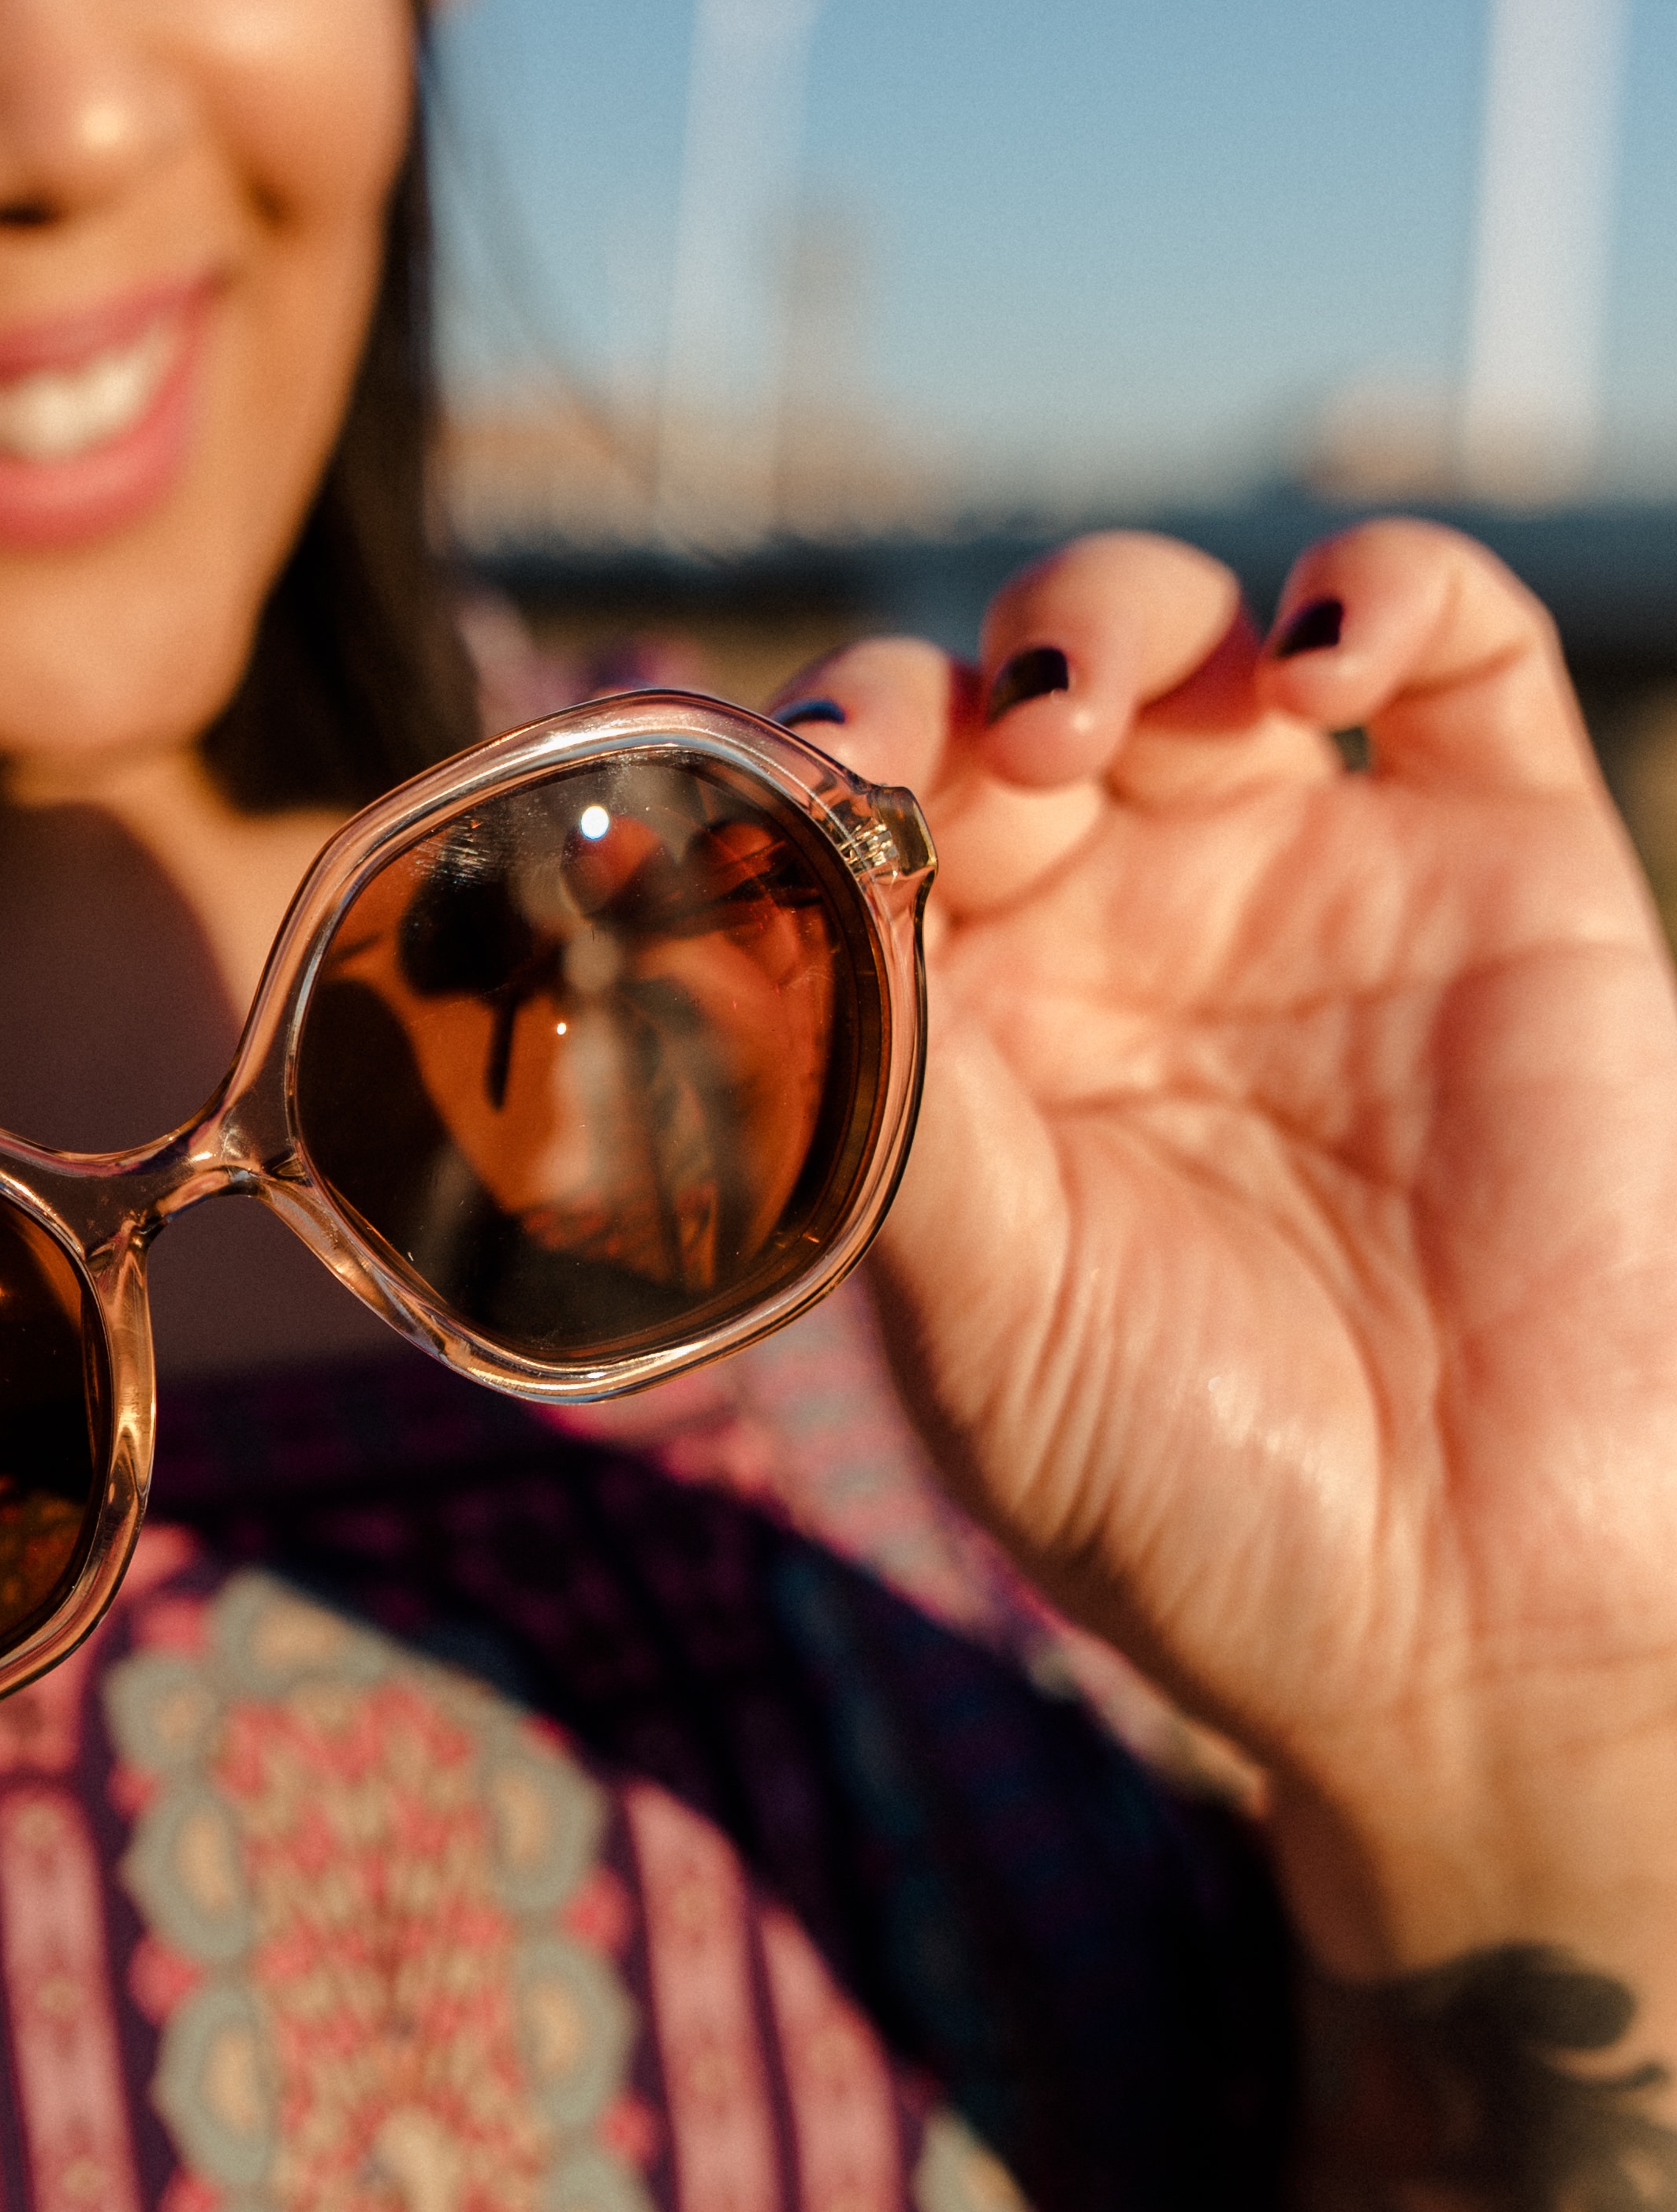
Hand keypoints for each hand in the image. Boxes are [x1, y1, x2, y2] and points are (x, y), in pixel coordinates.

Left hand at [815, 520, 1676, 1966]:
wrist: (1472, 1623)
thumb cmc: (1195, 1499)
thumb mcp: (976, 1304)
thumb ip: (865, 1097)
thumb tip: (705, 922)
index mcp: (962, 1031)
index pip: (844, 824)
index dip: (792, 769)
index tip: (763, 784)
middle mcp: (1120, 933)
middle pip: (988, 699)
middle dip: (938, 683)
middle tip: (921, 745)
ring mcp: (1308, 878)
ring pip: (1186, 636)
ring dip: (1107, 617)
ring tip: (1078, 715)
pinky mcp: (1506, 858)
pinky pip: (1451, 648)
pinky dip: (1380, 587)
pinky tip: (1313, 649)